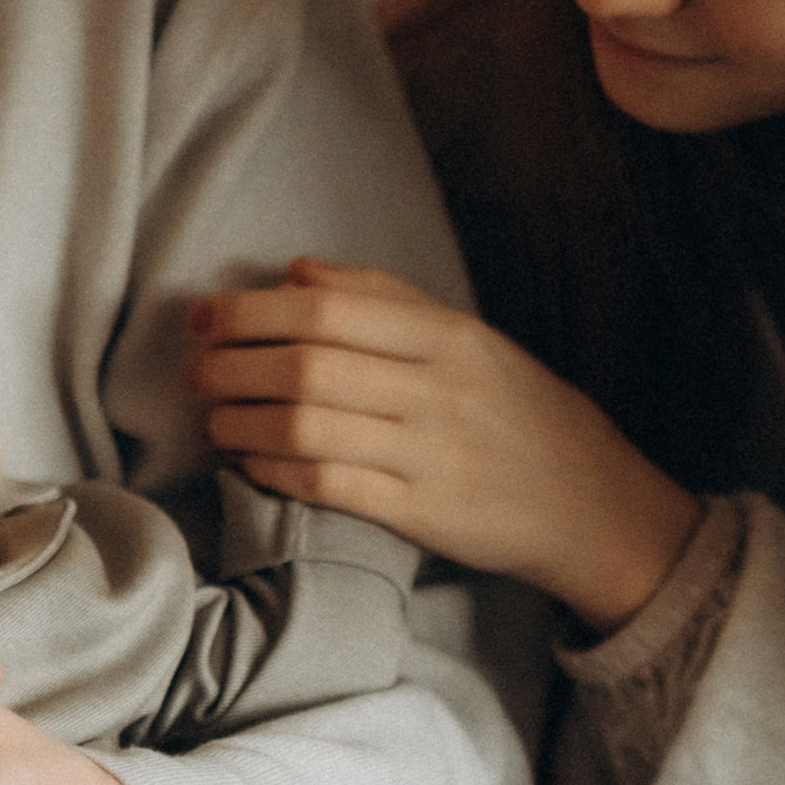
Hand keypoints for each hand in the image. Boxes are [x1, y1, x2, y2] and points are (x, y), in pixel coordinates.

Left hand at [188, 258, 698, 633]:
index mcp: (447, 336)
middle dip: (231, 363)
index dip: (250, 310)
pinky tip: (248, 461)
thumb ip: (385, 300)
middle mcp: (436, 389)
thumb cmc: (520, 416)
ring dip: (240, 417)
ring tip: (210, 417)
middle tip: (193, 370)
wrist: (591, 505)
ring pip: (307, 424)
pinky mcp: (421, 514)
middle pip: (307, 363)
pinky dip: (273, 469)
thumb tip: (297, 271)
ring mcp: (429, 454)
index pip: (328, 309)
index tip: (203, 317)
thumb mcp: (470, 341)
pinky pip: (328, 485)